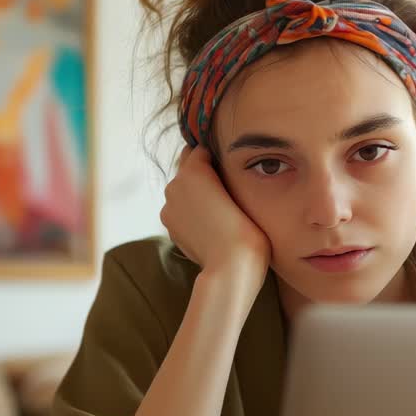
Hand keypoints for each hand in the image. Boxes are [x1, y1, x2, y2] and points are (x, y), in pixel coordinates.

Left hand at [161, 146, 271, 287]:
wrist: (230, 266)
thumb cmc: (247, 227)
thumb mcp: (243, 188)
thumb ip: (225, 171)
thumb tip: (217, 165)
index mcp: (193, 169)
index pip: (201, 149)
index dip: (217, 156)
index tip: (230, 165)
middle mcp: (175, 183)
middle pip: (187, 167)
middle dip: (202, 173)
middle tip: (226, 186)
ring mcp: (169, 206)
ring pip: (182, 189)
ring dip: (196, 194)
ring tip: (219, 208)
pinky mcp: (169, 225)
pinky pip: (180, 209)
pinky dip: (191, 212)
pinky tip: (209, 223)